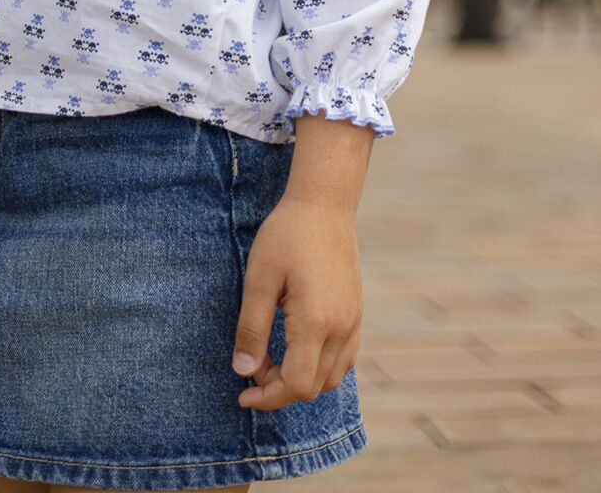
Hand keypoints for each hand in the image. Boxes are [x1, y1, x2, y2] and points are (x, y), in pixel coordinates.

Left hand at [230, 195, 362, 411]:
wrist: (324, 204)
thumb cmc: (286, 235)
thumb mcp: (259, 278)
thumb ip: (251, 328)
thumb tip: (244, 371)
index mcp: (316, 322)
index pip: (296, 384)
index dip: (268, 397)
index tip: (243, 392)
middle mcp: (342, 329)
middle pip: (313, 387)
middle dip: (280, 389)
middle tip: (251, 368)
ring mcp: (354, 322)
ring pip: (331, 378)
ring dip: (300, 379)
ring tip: (270, 360)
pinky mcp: (356, 314)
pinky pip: (343, 359)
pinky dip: (319, 367)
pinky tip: (295, 349)